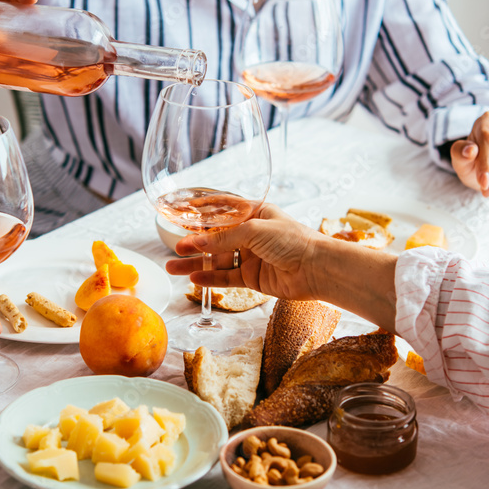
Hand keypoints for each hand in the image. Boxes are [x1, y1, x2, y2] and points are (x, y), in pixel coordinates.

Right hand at [166, 204, 325, 300]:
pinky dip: (210, 279)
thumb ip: (223, 237)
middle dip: (195, 243)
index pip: (223, 209)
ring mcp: (251, 257)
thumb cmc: (292, 240)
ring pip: (217, 260)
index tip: (182, 212)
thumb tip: (196, 242)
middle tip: (176, 247)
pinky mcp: (253, 278)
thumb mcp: (254, 230)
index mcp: (255, 214)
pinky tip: (194, 279)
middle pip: (216, 238)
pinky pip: (226, 277)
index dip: (203, 211)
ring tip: (173, 266)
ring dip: (196, 264)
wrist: (316, 269)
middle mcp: (252, 234)